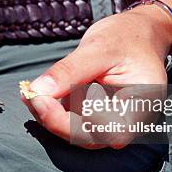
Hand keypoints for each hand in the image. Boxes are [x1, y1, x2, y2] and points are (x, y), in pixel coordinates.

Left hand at [22, 6, 171, 148]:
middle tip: (31, 95)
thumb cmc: (126, 38)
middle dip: (55, 119)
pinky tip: (37, 92)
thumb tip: (39, 91)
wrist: (136, 34)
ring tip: (31, 90)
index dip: (78, 126)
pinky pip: (69, 122)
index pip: (112, 132)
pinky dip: (51, 109)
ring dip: (49, 115)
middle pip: (88, 137)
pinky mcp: (93, 118)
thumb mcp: (98, 47)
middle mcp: (128, 121)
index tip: (46, 101)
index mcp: (141, 105)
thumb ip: (70, 71)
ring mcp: (110, 122)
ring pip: (74, 132)